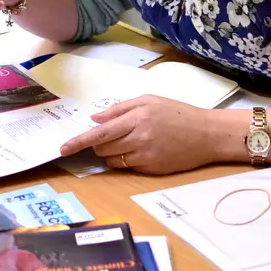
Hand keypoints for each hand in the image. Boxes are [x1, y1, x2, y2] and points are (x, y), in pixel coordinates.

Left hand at [59, 95, 217, 174]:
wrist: (207, 134)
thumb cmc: (178, 113)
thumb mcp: (149, 101)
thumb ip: (120, 109)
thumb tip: (95, 118)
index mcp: (136, 118)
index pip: (99, 132)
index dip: (78, 141)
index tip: (63, 148)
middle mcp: (138, 138)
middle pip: (102, 147)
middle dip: (100, 143)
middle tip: (114, 134)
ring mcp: (145, 156)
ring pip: (112, 159)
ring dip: (112, 152)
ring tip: (130, 140)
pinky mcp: (152, 169)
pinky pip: (127, 167)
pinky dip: (126, 160)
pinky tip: (143, 149)